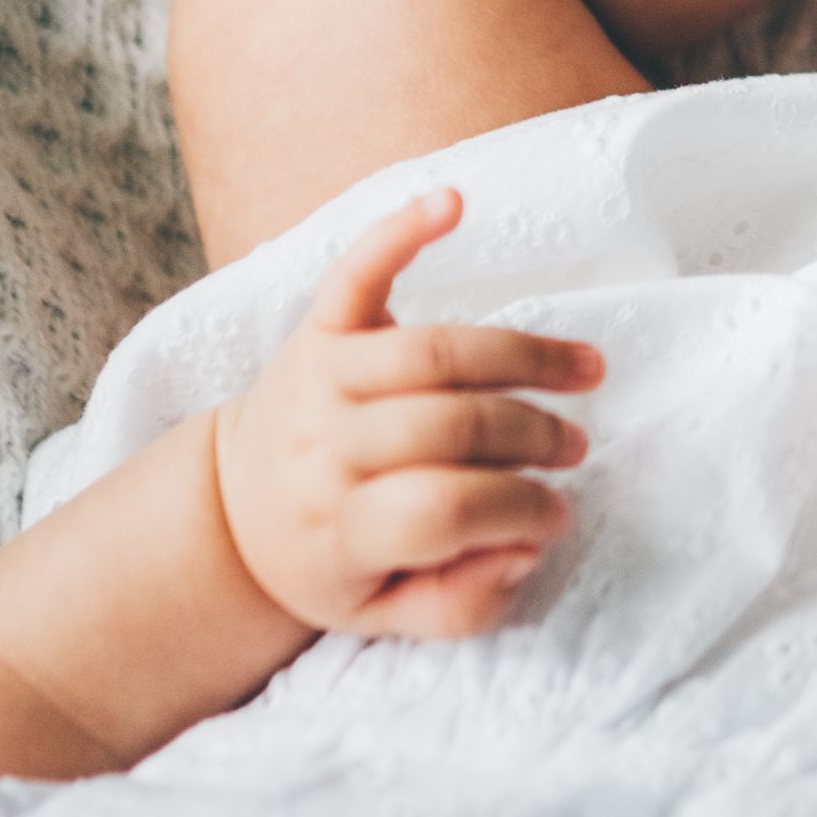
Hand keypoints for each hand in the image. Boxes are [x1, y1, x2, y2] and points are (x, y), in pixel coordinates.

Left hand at [214, 188, 606, 638]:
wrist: (233, 509)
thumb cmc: (330, 562)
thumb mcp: (385, 615)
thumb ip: (463, 602)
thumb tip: (528, 548)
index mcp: (337, 528)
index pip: (446, 511)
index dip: (519, 510)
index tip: (558, 514)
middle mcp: (322, 449)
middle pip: (451, 426)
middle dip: (535, 436)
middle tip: (575, 448)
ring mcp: (318, 379)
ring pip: (436, 352)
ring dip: (524, 356)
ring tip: (583, 371)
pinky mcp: (318, 330)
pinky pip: (359, 271)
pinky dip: (402, 228)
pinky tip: (454, 201)